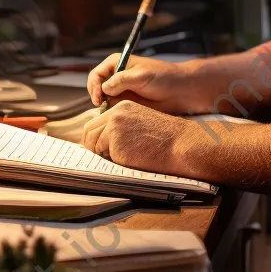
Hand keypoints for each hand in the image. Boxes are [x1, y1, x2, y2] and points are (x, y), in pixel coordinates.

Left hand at [83, 100, 270, 192]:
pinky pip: (107, 158)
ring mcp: (114, 129)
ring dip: (105, 156)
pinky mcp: (116, 144)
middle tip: (98, 159)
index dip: (92, 137)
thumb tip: (102, 143)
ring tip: (124, 160)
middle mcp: (115, 114)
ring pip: (96, 147)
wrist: (182, 143)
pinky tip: (130, 162)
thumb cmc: (166, 138)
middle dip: (91, 147)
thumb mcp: (142, 124)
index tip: (94, 149)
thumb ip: (122, 127)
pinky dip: (115, 164)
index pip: (96, 122)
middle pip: (89, 133)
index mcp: (122, 108)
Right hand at [86, 53, 208, 113]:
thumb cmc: (163, 77)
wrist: (180, 91)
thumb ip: (121, 80)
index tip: (99, 98)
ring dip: (104, 107)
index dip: (94, 86)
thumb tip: (104, 88)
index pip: (96, 74)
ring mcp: (121, 90)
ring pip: (104, 100)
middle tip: (103, 107)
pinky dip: (112, 113)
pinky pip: (113, 109)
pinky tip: (117, 116)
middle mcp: (116, 76)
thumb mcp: (142, 75)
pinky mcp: (127, 103)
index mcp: (117, 63)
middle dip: (97, 98)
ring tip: (111, 113)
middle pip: (96, 88)